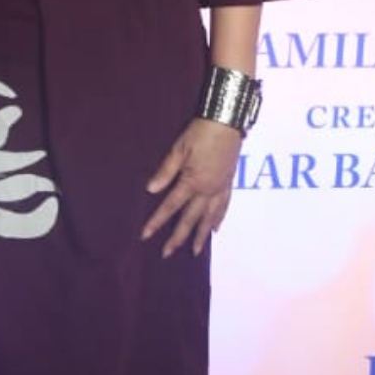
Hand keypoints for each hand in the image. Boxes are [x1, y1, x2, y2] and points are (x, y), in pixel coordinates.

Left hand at [141, 118, 241, 256]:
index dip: (157, 221)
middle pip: (191, 218)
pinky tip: (216, 228)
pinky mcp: (229, 183)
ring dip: (201, 235)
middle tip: (168, 253)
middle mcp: (208, 190)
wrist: (227, 121)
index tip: (145, 235)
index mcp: (192, 181)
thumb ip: (165, 171)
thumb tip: (151, 189)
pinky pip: (225, 206)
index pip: (171, 206)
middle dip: (178, 237)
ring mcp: (220, 188)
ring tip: (195, 250)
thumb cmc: (200, 132)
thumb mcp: (179, 149)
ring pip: (210, 217)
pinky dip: (220, 219)